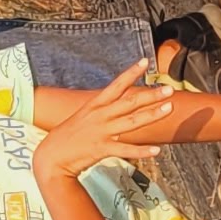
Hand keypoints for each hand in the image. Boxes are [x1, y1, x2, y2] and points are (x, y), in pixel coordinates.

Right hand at [37, 61, 175, 175]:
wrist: (51, 157)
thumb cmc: (66, 138)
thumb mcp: (82, 118)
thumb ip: (101, 112)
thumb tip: (116, 107)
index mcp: (94, 105)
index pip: (116, 85)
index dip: (131, 73)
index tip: (145, 62)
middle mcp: (100, 116)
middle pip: (130, 102)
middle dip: (151, 95)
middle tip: (169, 89)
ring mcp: (101, 132)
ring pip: (132, 122)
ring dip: (152, 115)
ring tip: (170, 108)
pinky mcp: (102, 149)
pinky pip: (126, 150)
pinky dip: (142, 151)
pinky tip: (156, 151)